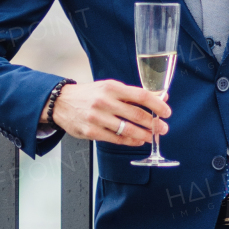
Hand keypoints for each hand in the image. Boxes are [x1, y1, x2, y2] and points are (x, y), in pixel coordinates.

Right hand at [52, 78, 169, 146]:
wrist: (61, 103)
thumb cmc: (90, 95)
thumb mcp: (111, 88)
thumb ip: (134, 94)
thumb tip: (161, 95)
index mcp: (111, 87)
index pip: (140, 96)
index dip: (157, 105)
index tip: (167, 112)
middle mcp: (104, 102)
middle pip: (136, 115)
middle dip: (153, 123)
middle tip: (163, 128)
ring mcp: (97, 118)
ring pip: (127, 129)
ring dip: (144, 135)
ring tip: (152, 137)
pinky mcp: (91, 132)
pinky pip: (116, 139)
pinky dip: (130, 141)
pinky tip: (138, 141)